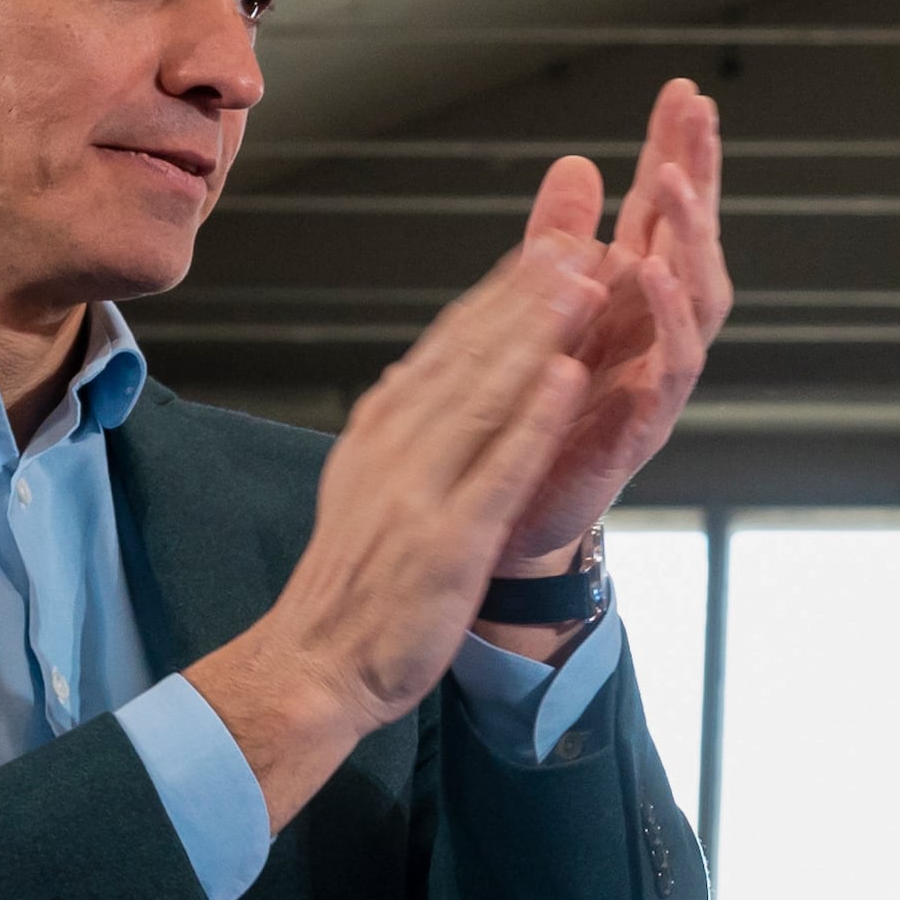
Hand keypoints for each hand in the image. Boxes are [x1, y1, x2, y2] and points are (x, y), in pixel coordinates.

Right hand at [190, 234, 608, 823]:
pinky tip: (570, 378)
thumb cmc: (354, 583)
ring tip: (588, 280)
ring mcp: (418, 490)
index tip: (549, 245)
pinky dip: (533, 420)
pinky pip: (496, 468)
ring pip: (486, 393)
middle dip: (530, 291)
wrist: (311, 665)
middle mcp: (396, 445)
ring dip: (539, 332)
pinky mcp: (444, 540)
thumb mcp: (368, 485)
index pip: (450, 345)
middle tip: (582, 233)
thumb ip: (397, 430)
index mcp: (383, 429)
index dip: (504, 292)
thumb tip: (414, 376)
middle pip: (472, 352)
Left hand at [491, 77, 734, 579]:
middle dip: (700, 177)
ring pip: (698, 300)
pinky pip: (672, 371)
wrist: (515, 517)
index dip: (676, 152)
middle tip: (698, 116)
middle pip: (695, 243)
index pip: (662, 213)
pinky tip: (651, 275)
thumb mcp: (543, 312)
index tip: (683, 93)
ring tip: (672, 183)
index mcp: (630, 301)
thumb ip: (559, 241)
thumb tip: (576, 162)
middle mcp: (657, 333)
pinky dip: (667, 322)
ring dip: (689, 239)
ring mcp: (658, 379)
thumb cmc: (539, 416)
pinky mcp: (644, 429)